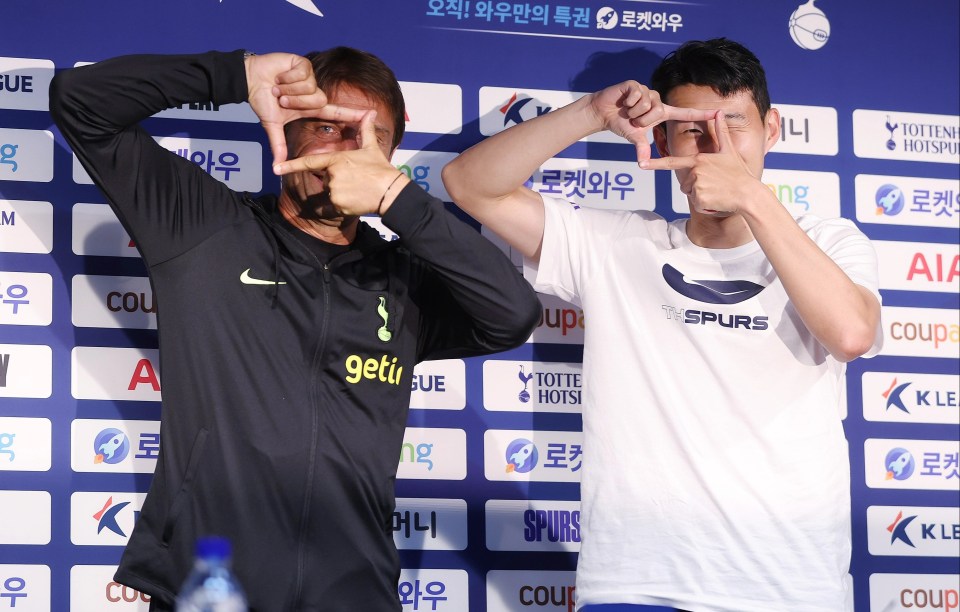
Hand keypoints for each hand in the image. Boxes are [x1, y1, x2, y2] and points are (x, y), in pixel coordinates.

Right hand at [245, 52, 364, 164]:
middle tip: (280, 98)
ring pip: (310, 87)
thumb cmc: (262, 100)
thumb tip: (277, 167)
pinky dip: (287, 76)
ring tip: (278, 86)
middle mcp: (313, 92)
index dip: (353, 114)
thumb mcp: (272, 125)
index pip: (336, 112)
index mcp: (310, 107)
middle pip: (319, 100)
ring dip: (289, 88)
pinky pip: (303, 73)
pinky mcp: (303, 64)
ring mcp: (310, 78)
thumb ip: (278, 146)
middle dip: (295, 101)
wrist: (249, 79)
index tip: (371, 115)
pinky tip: (280, 75)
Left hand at [272, 111, 409, 216]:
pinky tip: (356, 201)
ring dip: (341, 193)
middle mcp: (332, 175)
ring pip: (331, 193)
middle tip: (356, 181)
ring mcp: (334, 191)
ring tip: (358, 190)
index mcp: (336, 160)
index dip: (291, 165)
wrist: (391, 192)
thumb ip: (366, 131)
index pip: (309, 163)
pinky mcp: (338, 205)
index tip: (276, 169)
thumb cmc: (381, 169)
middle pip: (326, 179)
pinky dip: (343, 205)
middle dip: (337, 180)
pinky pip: (334, 206)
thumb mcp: (372, 149)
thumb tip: (370, 113)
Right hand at [586, 81, 715, 162]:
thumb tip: (642, 164)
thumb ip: (641, 148)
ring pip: (647, 103)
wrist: (603, 112)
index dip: (701, 114)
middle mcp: (657, 100)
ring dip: (634, 111)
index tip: (718, 113)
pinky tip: (623, 101)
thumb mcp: (633, 137)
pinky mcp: (636, 85)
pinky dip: (628, 102)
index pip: (685, 113)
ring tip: (627, 110)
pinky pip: (637, 95)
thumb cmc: (621, 124)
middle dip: (642, 119)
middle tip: (633, 120)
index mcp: (661, 112)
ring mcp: (647, 91)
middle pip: (658, 110)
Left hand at [640, 111, 758, 214]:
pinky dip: (704, 205)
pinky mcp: (699, 198)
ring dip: (700, 195)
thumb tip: (718, 112)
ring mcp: (696, 185)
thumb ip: (720, 132)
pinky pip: (696, 204)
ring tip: (716, 191)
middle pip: (684, 183)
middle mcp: (695, 171)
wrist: (748, 194)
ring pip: (689, 193)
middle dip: (696, 186)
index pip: (672, 162)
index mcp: (698, 160)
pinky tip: (716, 200)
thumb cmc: (739, 173)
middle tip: (714, 184)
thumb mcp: (729, 150)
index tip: (642, 164)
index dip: (655, 164)